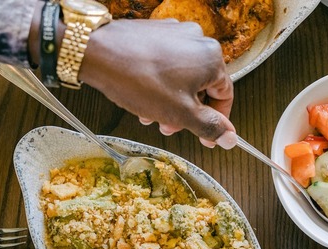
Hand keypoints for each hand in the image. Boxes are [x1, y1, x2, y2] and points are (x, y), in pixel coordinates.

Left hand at [79, 19, 236, 148]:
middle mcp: (198, 40)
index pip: (225, 96)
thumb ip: (209, 127)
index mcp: (211, 58)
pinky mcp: (157, 32)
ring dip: (171, 99)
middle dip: (186, 112)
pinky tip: (144, 93)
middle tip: (171, 127)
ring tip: (151, 112)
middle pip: (202, 86)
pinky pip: (167, 62)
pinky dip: (160, 81)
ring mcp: (176, 33)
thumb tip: (229, 137)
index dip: (217, 121)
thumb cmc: (138, 79)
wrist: (98, 53)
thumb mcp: (181, 114)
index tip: (208, 137)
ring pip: (183, 76)